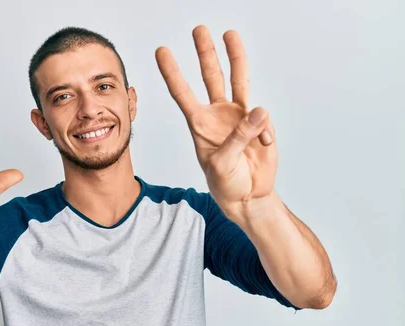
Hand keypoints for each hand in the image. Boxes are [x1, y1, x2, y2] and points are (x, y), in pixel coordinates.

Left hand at [156, 26, 276, 215]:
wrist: (249, 196)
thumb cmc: (226, 183)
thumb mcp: (223, 165)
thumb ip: (238, 137)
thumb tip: (257, 110)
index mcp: (199, 124)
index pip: (182, 93)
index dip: (172, 72)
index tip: (162, 51)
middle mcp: (217, 115)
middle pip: (210, 76)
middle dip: (204, 52)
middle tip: (199, 29)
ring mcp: (239, 116)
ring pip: (238, 79)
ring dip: (235, 57)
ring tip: (230, 34)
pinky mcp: (259, 123)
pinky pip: (263, 117)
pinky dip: (264, 131)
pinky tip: (262, 147)